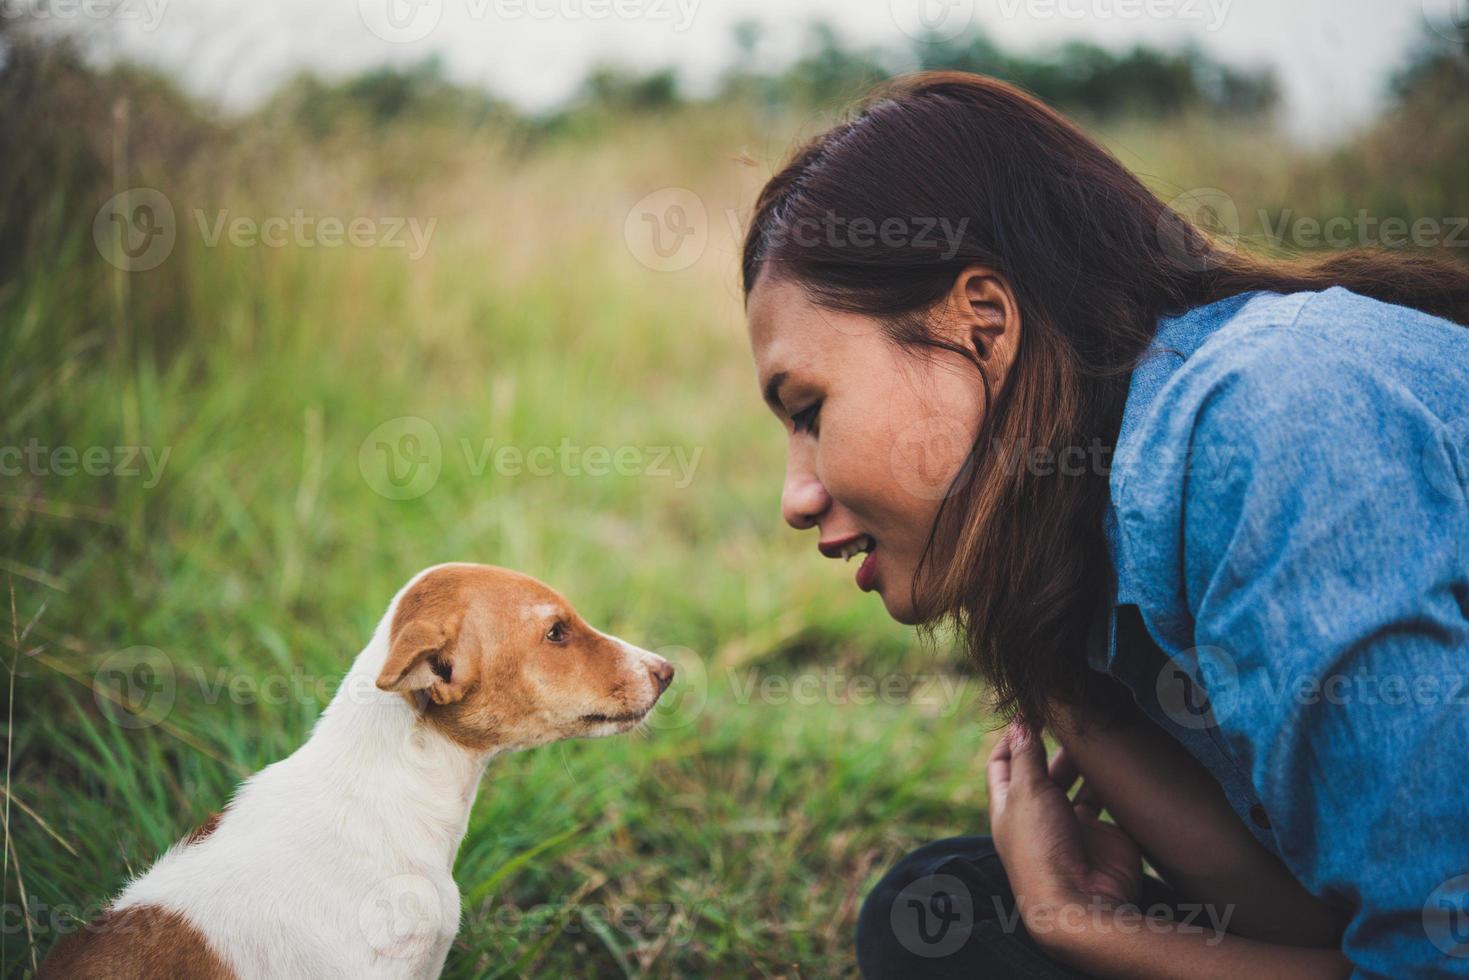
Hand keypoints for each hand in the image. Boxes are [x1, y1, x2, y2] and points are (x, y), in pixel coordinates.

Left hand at [986, 721, 1144, 938]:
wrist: (1083, 903)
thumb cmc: (1041, 849)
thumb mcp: (1027, 793)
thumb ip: (1027, 757)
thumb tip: (1019, 722)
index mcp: (1009, 806)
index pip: (1003, 764)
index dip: (1013, 738)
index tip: (1028, 710)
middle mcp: (1038, 815)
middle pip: (1041, 770)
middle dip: (1051, 743)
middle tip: (1068, 715)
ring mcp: (1071, 825)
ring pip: (1075, 782)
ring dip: (1082, 759)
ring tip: (1094, 730)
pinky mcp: (1103, 834)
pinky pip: (1105, 799)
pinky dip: (1109, 780)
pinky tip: (1116, 758)